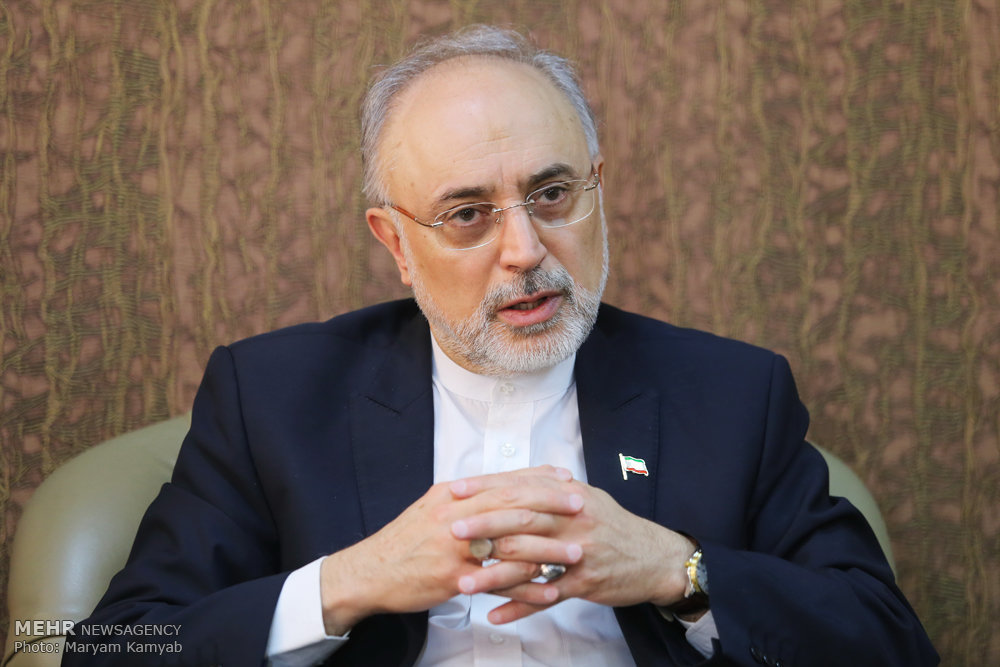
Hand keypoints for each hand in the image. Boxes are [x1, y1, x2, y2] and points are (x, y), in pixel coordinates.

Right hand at [318, 466, 583, 634]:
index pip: (504, 480)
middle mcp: (456, 514)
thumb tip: (498, 487)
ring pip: (511, 544)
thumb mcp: (433, 507)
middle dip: (551, 504)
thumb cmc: (406, 541)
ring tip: (578, 553)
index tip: (567, 478)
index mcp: (454, 494)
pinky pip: (499, 583)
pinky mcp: (453, 578)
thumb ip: (467, 497)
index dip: (538, 479)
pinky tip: (550, 592)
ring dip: (548, 549)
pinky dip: (527, 588)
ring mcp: (455, 547)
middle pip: (513, 504)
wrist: (370, 572)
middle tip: (582, 506)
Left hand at [449, 474, 695, 623]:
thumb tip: (514, 477)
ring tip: (462, 581)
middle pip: (522, 518)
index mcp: (569, 494)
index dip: (487, 487)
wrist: (655, 557)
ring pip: (530, 560)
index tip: (455, 489)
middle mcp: (574, 518)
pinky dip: (519, 607)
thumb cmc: (612, 526)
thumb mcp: (586, 497)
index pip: (521, 485)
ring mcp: (580, 551)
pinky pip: (547, 596)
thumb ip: (550, 487)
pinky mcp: (586, 582)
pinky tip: (494, 615)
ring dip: (493, 573)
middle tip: (451, 529)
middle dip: (483, 523)